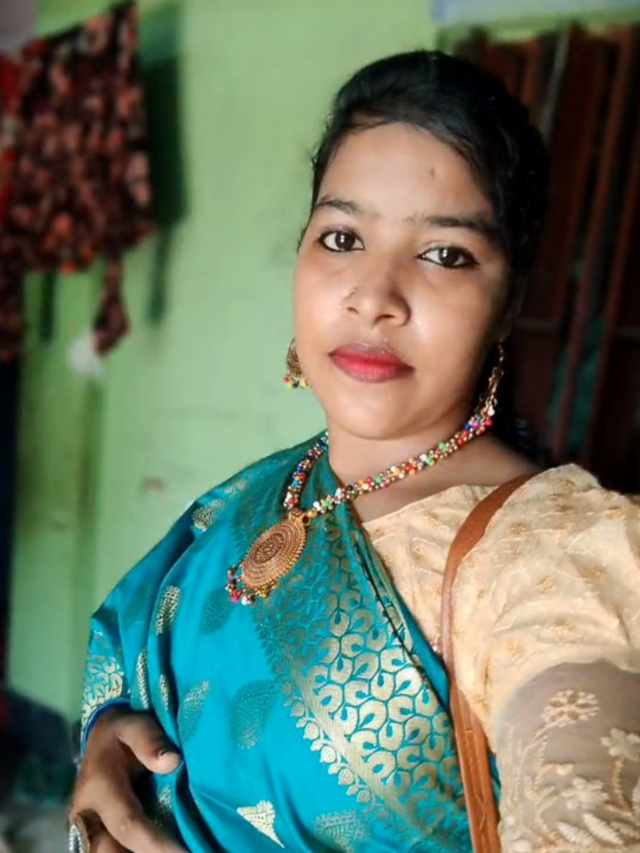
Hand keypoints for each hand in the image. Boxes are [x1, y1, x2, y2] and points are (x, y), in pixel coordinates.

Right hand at [70, 707, 185, 852]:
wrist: (100, 742)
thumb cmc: (122, 734)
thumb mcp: (134, 726)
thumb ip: (150, 741)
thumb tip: (173, 761)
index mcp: (98, 788)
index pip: (127, 824)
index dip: (155, 844)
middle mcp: (87, 816)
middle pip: (110, 852)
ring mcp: (87, 830)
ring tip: (176, 850)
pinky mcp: (94, 837)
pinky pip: (113, 850)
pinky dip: (136, 852)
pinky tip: (162, 848)